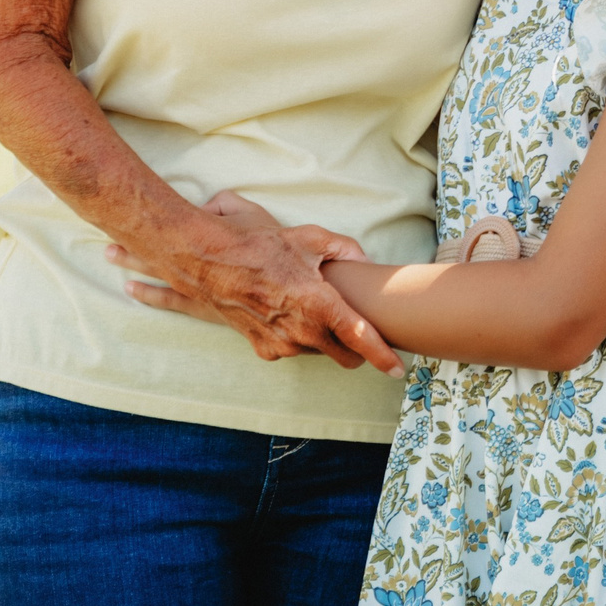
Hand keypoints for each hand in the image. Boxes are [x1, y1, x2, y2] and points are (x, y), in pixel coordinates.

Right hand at [107, 191, 400, 374]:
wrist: (207, 261)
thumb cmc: (258, 245)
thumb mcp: (306, 236)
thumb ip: (342, 248)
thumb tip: (364, 259)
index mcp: (318, 303)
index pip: (360, 337)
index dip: (382, 355)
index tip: (398, 368)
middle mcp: (301, 331)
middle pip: (344, 355)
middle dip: (355, 347)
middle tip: (359, 328)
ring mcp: (281, 344)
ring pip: (318, 351)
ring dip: (323, 338)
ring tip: (313, 310)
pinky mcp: (264, 350)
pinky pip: (293, 349)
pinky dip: (297, 336)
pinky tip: (288, 313)